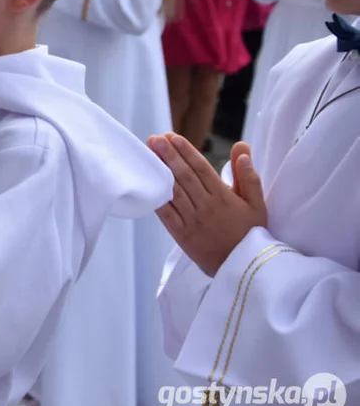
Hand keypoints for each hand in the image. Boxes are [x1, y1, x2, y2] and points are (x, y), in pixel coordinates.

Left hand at [150, 133, 267, 276]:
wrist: (243, 268)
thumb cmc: (250, 233)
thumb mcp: (258, 205)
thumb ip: (249, 176)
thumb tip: (242, 149)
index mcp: (223, 196)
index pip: (201, 168)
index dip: (185, 151)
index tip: (172, 137)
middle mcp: (205, 205)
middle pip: (183, 176)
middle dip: (168, 155)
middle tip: (154, 139)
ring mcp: (191, 220)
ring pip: (173, 190)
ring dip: (160, 171)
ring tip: (148, 154)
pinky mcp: (181, 234)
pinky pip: (165, 213)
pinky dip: (156, 197)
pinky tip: (147, 183)